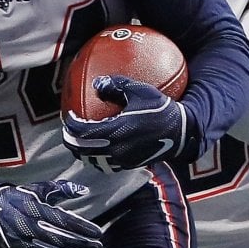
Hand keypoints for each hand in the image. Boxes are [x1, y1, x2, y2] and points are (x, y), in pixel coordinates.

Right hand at [0, 180, 103, 247]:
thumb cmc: (20, 197)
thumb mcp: (39, 189)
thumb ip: (62, 189)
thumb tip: (84, 190)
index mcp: (34, 209)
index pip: (62, 220)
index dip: (81, 227)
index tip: (98, 232)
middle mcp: (28, 227)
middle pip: (58, 240)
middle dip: (80, 246)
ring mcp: (22, 244)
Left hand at [62, 75, 195, 170]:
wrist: (181, 132)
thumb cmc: (161, 108)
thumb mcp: (140, 91)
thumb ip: (116, 86)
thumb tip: (97, 83)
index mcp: (116, 131)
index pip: (83, 132)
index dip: (71, 125)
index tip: (69, 116)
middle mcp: (116, 149)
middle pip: (83, 150)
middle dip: (71, 141)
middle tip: (67, 131)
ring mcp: (123, 160)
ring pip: (93, 160)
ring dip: (83, 152)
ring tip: (78, 141)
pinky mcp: (130, 165)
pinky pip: (106, 164)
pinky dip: (97, 157)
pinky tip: (97, 148)